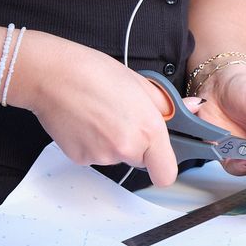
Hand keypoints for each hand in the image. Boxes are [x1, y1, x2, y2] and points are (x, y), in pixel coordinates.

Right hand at [5, 31, 179, 186]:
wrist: (53, 75)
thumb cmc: (95, 73)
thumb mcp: (140, 83)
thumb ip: (168, 104)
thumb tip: (192, 108)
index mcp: (148, 130)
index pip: (167, 173)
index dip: (164, 164)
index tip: (161, 155)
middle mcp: (126, 148)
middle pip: (140, 160)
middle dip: (138, 145)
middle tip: (124, 118)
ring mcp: (102, 156)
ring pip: (116, 157)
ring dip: (113, 142)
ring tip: (100, 114)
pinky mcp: (80, 158)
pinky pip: (95, 156)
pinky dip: (92, 143)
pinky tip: (85, 121)